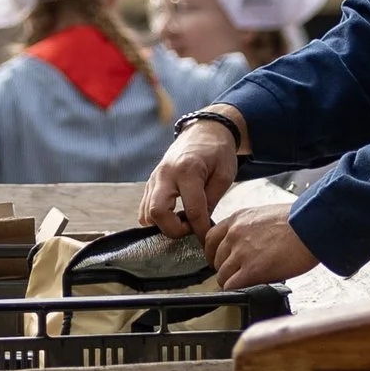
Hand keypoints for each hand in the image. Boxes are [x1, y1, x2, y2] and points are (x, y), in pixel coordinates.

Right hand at [140, 120, 240, 238]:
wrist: (204, 131)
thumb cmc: (218, 152)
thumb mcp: (224, 175)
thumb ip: (211, 201)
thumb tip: (201, 227)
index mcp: (188, 170)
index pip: (192, 210)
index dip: (200, 230)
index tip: (207, 239)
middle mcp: (166, 174)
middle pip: (157, 213)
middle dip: (173, 230)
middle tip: (190, 229)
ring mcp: (154, 179)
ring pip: (146, 214)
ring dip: (164, 225)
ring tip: (184, 221)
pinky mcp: (150, 183)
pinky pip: (145, 209)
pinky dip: (157, 219)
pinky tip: (175, 215)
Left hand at [209, 194, 319, 290]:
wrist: (311, 227)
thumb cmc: (299, 221)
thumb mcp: (266, 215)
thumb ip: (251, 228)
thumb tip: (249, 242)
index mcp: (238, 219)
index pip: (211, 238)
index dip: (213, 253)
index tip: (218, 260)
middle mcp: (235, 234)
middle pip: (216, 259)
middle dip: (225, 268)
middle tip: (236, 274)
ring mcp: (241, 252)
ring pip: (222, 275)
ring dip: (231, 281)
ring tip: (245, 283)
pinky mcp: (251, 270)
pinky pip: (231, 286)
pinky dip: (236, 290)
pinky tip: (246, 289)